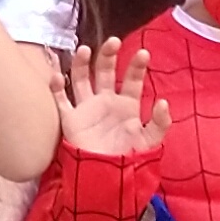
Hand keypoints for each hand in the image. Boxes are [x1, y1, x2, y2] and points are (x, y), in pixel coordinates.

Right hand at [51, 36, 172, 159]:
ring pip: (80, 79)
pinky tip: (57, 77)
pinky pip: (61, 100)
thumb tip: (162, 101)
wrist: (106, 179)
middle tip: (113, 42)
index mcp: (126, 105)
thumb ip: (158, 123)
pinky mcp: (70, 120)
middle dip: (108, 56)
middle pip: (104, 72)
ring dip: (81, 63)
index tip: (143, 54)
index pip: (132, 80)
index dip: (136, 66)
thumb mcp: (149, 141)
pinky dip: (56, 88)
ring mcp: (86, 108)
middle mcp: (105, 101)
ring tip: (84, 50)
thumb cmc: (128, 159)